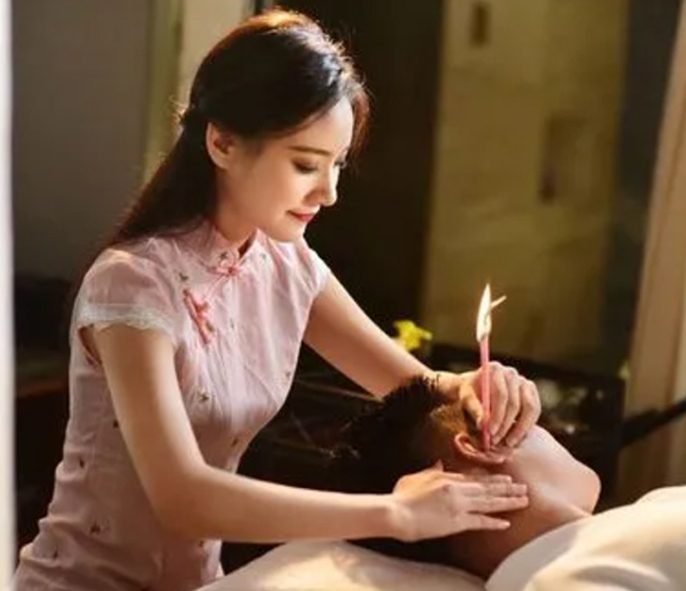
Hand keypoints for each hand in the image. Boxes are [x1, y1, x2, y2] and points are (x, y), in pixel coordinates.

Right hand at [389, 461, 527, 541]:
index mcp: (447, 477)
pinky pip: (480, 522)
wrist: (398, 513)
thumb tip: (439, 462)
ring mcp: (459, 505)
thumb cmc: (402, 496)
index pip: (475, 477)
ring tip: (523, 500)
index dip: (492, 478)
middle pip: (487, 487)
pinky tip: (506, 522)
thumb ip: (430, 470)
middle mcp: (457, 489)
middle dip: (507, 487)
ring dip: (508, 501)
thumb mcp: (415, 477)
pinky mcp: (457, 522)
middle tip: (523, 487)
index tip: (506, 477)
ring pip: (489, 502)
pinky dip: (494, 521)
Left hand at [435, 364, 540, 446]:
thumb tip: (483, 425)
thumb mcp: (467, 401)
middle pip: (514, 402)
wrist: (477, 389)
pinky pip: (535, 410)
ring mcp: (523, 381)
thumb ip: (474, 411)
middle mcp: (511, 372)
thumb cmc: (470, 394)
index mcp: (494, 369)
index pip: (500, 395)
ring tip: (508, 443)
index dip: (497, 416)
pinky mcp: (531, 391)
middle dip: (506, 425)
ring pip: (529, 408)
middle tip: (497, 441)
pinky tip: (517, 437)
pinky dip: (527, 425)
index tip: (491, 432)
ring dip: (520, 428)